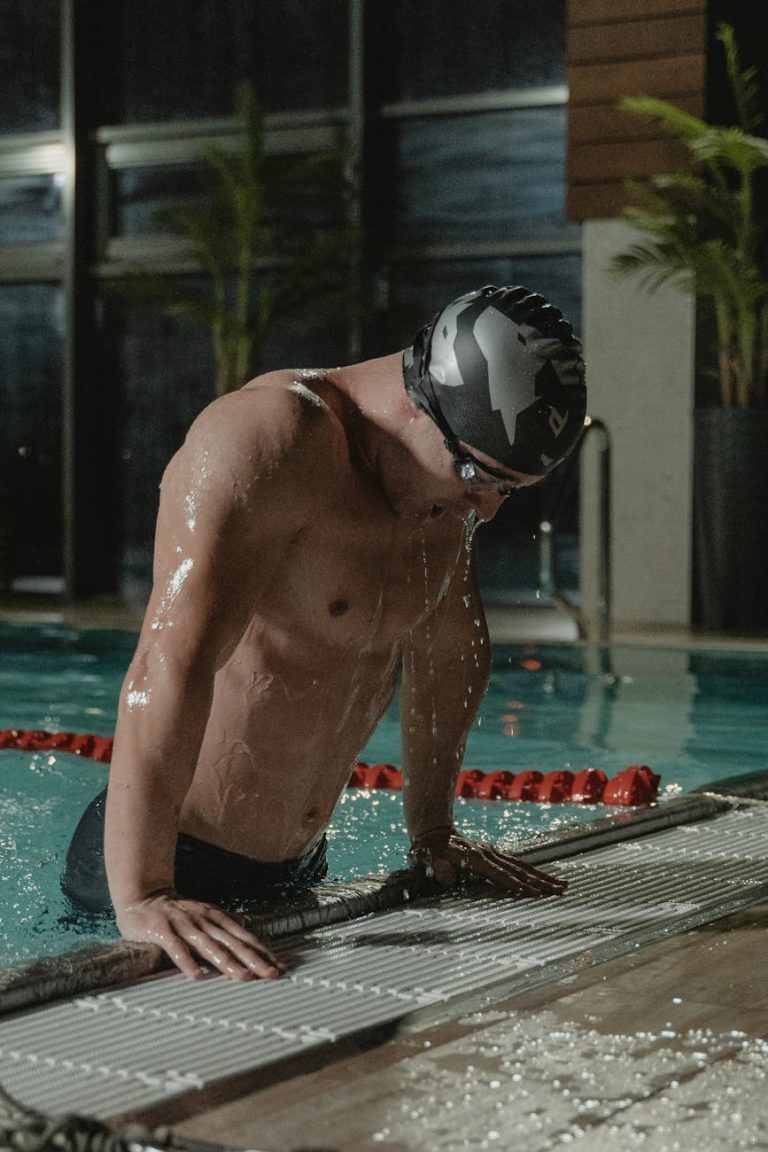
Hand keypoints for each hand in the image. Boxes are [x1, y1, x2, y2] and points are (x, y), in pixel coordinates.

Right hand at [116, 893, 286, 980]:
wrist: (142, 896)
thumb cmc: (175, 910)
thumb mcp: (204, 912)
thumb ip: (224, 921)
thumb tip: (246, 924)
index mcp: (215, 918)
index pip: (244, 937)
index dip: (262, 952)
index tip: (279, 967)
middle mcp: (204, 921)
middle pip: (232, 943)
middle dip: (254, 960)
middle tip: (271, 975)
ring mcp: (183, 925)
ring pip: (209, 946)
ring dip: (227, 962)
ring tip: (243, 977)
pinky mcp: (162, 931)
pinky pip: (176, 948)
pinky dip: (186, 961)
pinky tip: (196, 976)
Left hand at [408, 825, 566, 897]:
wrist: (433, 830)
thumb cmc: (430, 850)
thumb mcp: (427, 859)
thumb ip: (437, 868)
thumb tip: (447, 878)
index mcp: (475, 859)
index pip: (499, 874)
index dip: (515, 884)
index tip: (533, 893)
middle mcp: (488, 855)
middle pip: (519, 870)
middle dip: (541, 881)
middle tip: (561, 890)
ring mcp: (493, 854)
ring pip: (522, 867)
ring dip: (542, 877)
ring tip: (562, 886)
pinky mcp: (494, 855)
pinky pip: (517, 865)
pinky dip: (533, 872)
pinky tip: (544, 879)